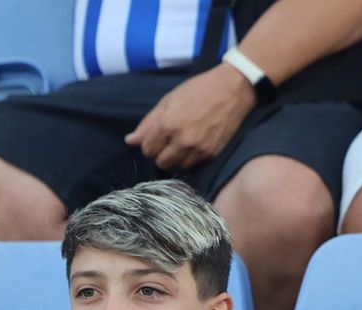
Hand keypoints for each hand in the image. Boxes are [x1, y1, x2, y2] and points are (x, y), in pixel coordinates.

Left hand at [125, 63, 254, 169]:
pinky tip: (195, 144)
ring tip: (183, 143)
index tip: (156, 138)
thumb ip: (148, 123)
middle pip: (162, 162)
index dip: (149, 144)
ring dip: (177, 158)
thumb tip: (130, 141)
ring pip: (179, 166)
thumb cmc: (198, 90)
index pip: (148, 149)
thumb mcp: (168, 101)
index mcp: (168, 125)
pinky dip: (191, 158)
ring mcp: (199, 150)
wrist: (232, 91)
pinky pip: (195, 165)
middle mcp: (182, 141)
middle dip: (161, 154)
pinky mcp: (212, 154)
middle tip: (168, 142)